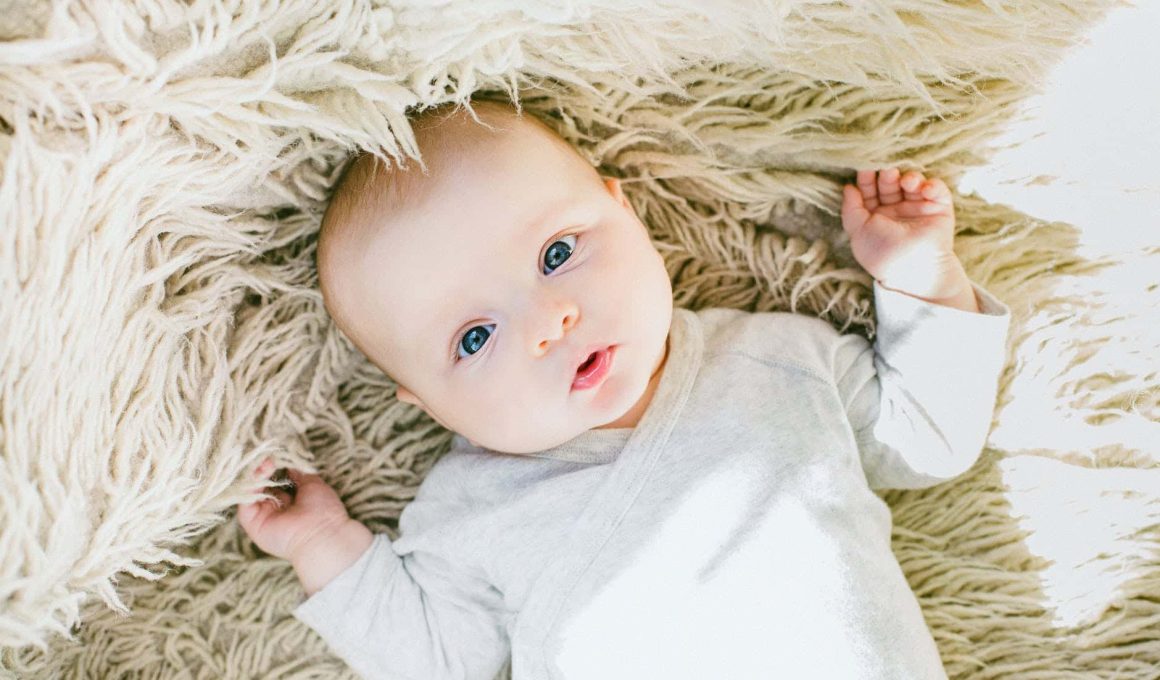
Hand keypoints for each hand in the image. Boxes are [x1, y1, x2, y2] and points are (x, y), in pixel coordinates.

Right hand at [237, 458, 372, 594]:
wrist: (323, 534)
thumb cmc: (324, 510)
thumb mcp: (312, 484)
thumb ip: (298, 472)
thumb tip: (290, 461)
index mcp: (289, 503)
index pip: (273, 481)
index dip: (272, 466)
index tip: (275, 453)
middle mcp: (273, 510)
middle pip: (258, 485)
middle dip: (260, 468)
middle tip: (267, 453)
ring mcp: (262, 517)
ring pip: (249, 490)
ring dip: (255, 472)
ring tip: (266, 460)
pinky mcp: (252, 523)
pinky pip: (244, 499)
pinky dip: (250, 482)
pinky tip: (262, 470)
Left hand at [841, 168, 967, 301]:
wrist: (914, 269)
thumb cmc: (882, 252)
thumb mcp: (857, 231)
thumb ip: (850, 208)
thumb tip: (848, 187)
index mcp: (875, 216)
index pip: (870, 191)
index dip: (867, 179)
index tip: (865, 169)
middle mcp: (896, 210)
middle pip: (890, 183)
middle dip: (888, 175)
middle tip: (888, 173)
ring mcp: (917, 208)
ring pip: (913, 183)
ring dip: (910, 177)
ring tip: (906, 182)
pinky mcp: (939, 208)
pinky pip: (937, 189)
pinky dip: (932, 185)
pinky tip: (924, 189)